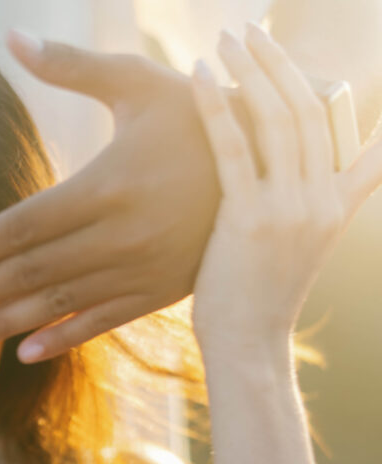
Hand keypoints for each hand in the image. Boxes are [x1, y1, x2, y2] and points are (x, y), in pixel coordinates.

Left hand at [0, 30, 223, 362]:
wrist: (277, 159)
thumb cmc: (199, 115)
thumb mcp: (139, 82)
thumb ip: (71, 67)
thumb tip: (13, 35)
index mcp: (104, 187)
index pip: (20, 228)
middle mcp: (117, 237)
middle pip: (29, 273)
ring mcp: (140, 270)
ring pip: (58, 304)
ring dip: (3, 324)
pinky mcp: (160, 291)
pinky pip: (103, 321)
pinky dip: (63, 337)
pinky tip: (25, 353)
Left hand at [190, 24, 381, 351]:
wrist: (249, 345)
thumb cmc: (256, 298)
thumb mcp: (292, 246)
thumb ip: (295, 204)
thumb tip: (269, 177)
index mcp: (339, 202)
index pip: (355, 130)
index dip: (336, 86)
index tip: (307, 54)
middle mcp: (322, 199)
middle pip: (309, 109)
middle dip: (278, 64)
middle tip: (248, 31)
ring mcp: (290, 207)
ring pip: (278, 119)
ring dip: (251, 71)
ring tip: (227, 39)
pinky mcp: (250, 219)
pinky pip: (234, 149)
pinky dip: (216, 107)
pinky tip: (197, 77)